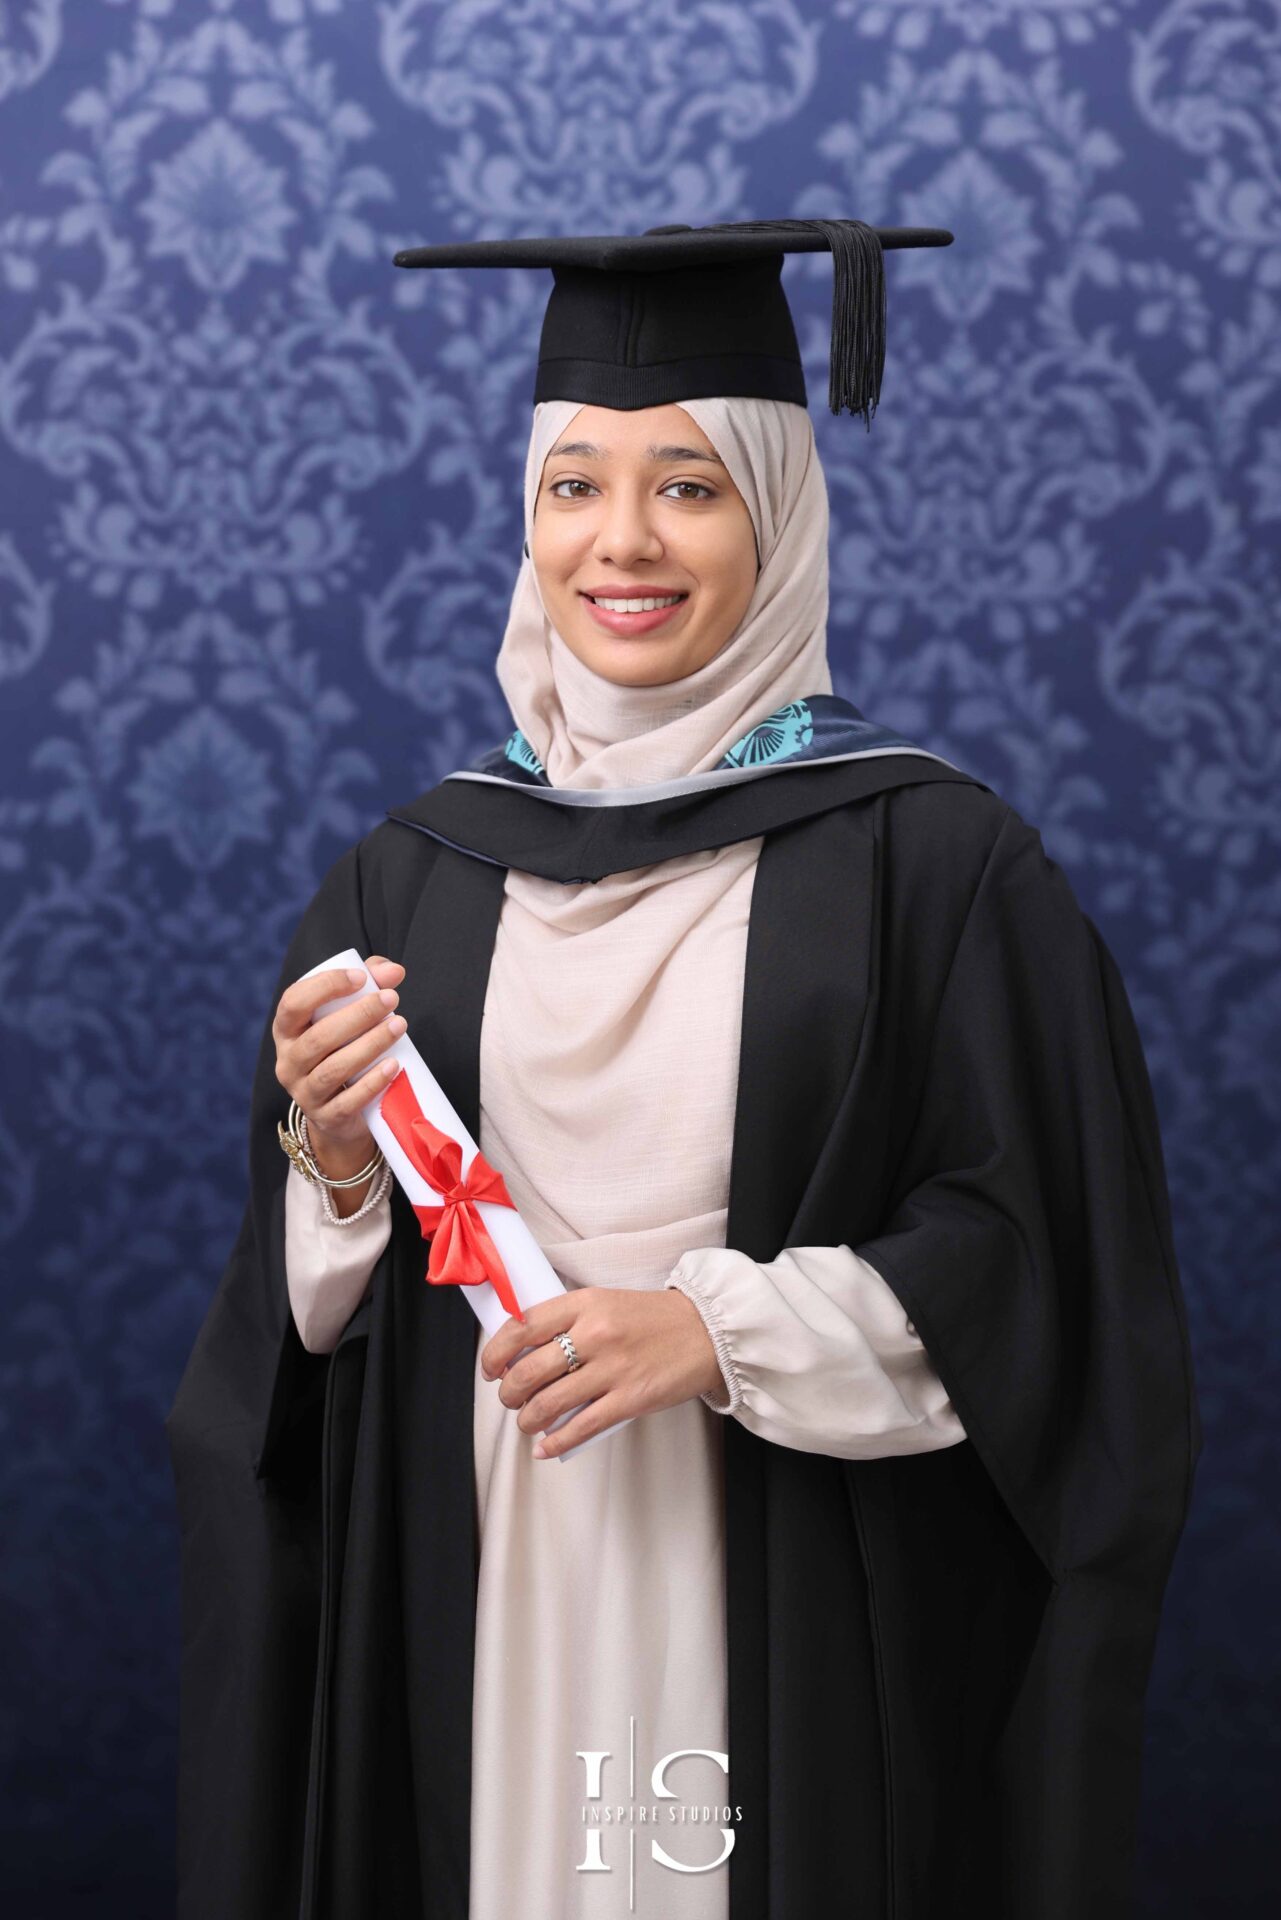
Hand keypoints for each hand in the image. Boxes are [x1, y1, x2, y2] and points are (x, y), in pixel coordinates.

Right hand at [273, 953, 406, 1168]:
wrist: (341, 1111)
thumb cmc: (344, 1049)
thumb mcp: (349, 1016)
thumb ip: (369, 985)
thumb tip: (394, 971)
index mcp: (287, 1030)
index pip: (293, 1002)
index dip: (325, 986)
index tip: (361, 978)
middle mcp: (288, 1061)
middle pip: (319, 1037)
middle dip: (358, 1015)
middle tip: (391, 999)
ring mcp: (304, 1092)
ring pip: (333, 1069)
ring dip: (369, 1045)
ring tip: (399, 1026)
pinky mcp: (326, 1117)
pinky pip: (348, 1102)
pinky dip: (372, 1083)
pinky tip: (394, 1065)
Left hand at [479, 1286, 725, 1459]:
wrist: (707, 1332)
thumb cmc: (652, 1319)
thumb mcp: (605, 1303)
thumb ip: (567, 1322)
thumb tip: (523, 1353)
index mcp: (584, 1304)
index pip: (521, 1326)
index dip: (494, 1352)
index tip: (489, 1367)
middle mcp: (594, 1334)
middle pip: (527, 1370)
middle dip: (508, 1393)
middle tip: (509, 1398)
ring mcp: (612, 1368)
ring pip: (548, 1403)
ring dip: (527, 1419)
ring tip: (527, 1422)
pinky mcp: (630, 1399)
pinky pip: (580, 1427)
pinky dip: (555, 1442)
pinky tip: (545, 1447)